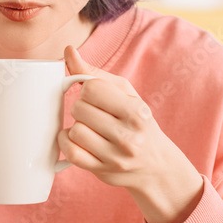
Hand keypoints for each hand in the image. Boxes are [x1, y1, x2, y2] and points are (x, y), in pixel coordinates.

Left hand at [60, 45, 202, 222]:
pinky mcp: (102, 171)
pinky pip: (70, 152)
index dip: (88, 90)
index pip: (92, 89)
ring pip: (75, 130)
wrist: (155, 165)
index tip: (95, 97)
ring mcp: (115, 156)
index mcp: (136, 112)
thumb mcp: (125, 95)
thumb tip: (68, 51)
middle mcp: (128, 136)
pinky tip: (77, 139)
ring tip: (89, 128)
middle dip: (82, 108)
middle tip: (93, 114)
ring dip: (76, 126)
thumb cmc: (138, 123)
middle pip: (80, 109)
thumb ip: (94, 74)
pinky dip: (67, 142)